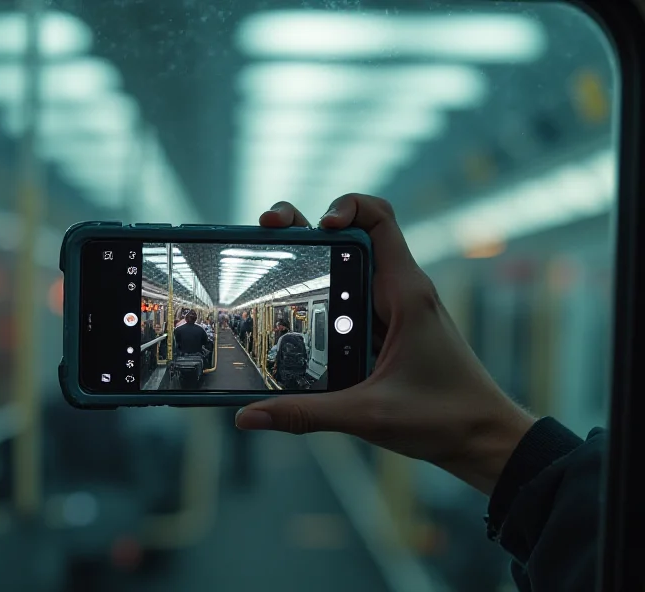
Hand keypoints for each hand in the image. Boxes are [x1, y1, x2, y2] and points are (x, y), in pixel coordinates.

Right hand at [235, 194, 534, 494]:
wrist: (485, 437)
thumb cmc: (445, 418)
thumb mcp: (367, 415)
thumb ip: (305, 414)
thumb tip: (249, 417)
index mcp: (405, 294)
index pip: (379, 218)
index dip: (345, 207)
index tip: (317, 226)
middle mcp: (400, 291)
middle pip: (352, 236)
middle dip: (306, 230)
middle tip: (268, 236)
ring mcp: (395, 308)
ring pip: (350, 269)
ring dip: (312, 265)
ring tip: (272, 272)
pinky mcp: (389, 328)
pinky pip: (353, 299)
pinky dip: (324, 298)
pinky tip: (298, 316)